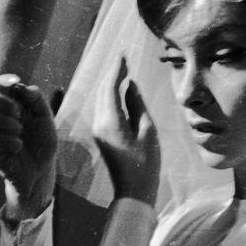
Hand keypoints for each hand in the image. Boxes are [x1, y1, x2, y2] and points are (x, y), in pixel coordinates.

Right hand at [0, 74, 56, 221]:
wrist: (42, 170)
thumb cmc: (42, 143)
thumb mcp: (46, 118)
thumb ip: (37, 99)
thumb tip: (23, 87)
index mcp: (9, 106)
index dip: (3, 81)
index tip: (16, 82)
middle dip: (5, 102)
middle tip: (18, 113)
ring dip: (10, 124)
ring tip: (20, 133)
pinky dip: (10, 142)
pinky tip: (18, 147)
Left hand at [93, 57, 159, 203]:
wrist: (133, 191)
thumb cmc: (146, 163)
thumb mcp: (147, 130)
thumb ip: (137, 104)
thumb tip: (130, 84)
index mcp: (111, 121)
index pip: (110, 88)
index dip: (117, 69)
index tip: (123, 54)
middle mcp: (100, 123)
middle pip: (103, 91)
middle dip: (113, 73)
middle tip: (123, 57)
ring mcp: (98, 130)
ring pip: (102, 100)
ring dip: (111, 84)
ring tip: (122, 69)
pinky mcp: (101, 136)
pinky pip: (104, 109)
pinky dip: (111, 96)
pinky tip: (119, 90)